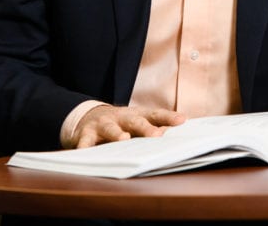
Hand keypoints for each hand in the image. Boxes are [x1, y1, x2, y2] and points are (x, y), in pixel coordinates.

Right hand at [71, 105, 185, 148]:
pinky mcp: (86, 133)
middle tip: (156, 135)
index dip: (169, 118)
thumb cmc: (122, 125)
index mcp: (137, 116)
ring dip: (116, 133)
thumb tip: (179, 136)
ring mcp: (103, 124)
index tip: (182, 120)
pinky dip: (84, 147)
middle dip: (146, 128)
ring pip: (110, 128)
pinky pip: (85, 142)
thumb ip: (156, 128)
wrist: (90, 117)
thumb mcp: (138, 123)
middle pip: (135, 121)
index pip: (155, 115)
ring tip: (123, 139)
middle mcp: (121, 118)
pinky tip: (85, 153)